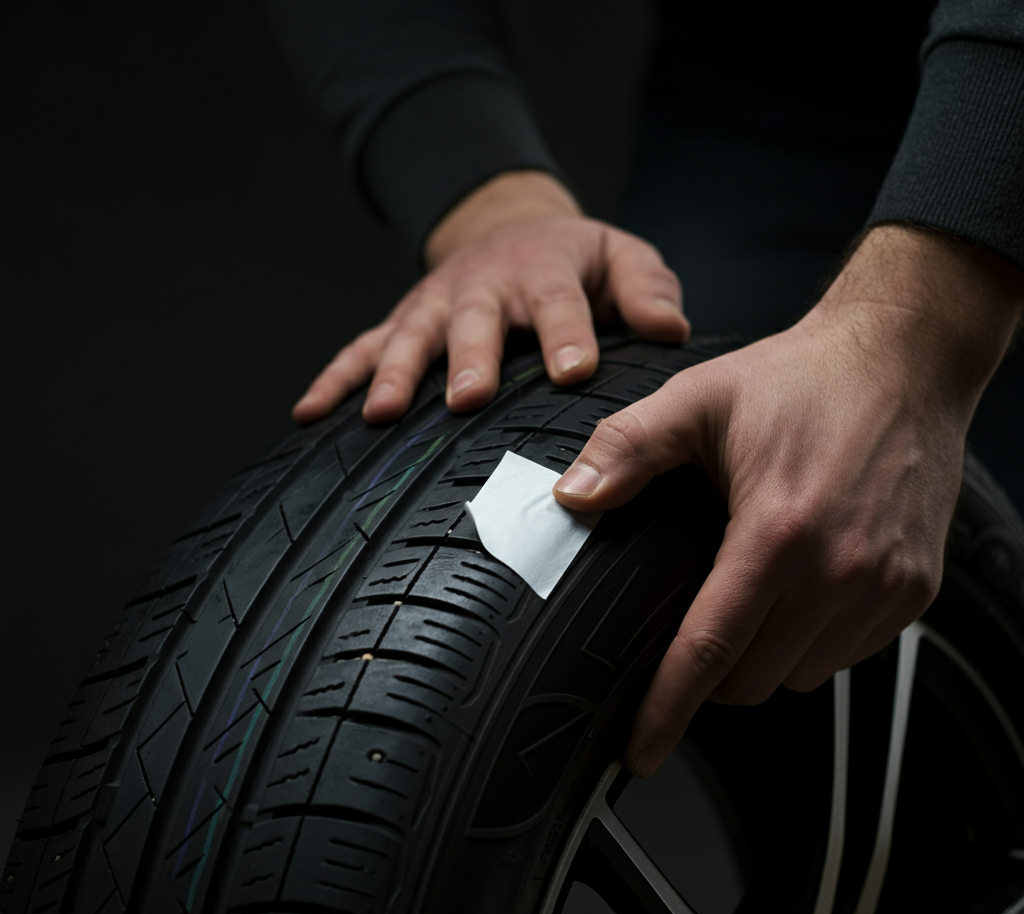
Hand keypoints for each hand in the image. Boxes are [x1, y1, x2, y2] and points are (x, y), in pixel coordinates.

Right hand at [292, 171, 687, 423]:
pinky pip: (362, 349)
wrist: (511, 229)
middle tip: (466, 399)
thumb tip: (669, 332)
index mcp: (543, 273)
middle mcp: (483, 288)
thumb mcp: (622, 258)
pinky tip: (308, 414)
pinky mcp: (402, 324)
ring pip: (409, 337)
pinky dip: (334, 380)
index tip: (573, 374)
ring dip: (395, 375)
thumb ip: (647, 290)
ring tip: (381, 415)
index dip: (567, 336)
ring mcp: (435, 306)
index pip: (560, 303)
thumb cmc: (574, 262)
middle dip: (468, 359)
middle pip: (474, 321)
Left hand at [553, 225, 1023, 777]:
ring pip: (802, 675)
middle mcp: (840, 569)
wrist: (905, 359)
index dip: (667, 709)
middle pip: (752, 678)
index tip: (639, 750)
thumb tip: (574, 496)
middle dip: (711, 672)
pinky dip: (814, 643)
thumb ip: (628, 449)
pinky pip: (849, 654)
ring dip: (764, 658)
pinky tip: (799, 593)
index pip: (709, 649)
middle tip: (694, 626)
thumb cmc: (805, 378)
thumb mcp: (699, 400)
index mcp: (778, 531)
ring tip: (750, 599)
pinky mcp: (917, 589)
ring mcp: (885, 585)